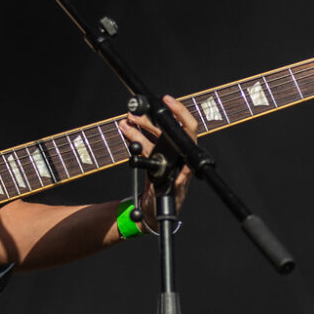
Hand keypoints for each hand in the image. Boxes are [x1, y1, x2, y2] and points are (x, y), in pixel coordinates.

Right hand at [118, 95, 201, 218]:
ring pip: (152, 135)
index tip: (168, 102)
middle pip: (165, 129)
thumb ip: (180, 182)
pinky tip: (126, 129)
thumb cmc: (168, 202)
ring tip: (127, 121)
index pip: (188, 130)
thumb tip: (186, 170)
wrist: (154, 211)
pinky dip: (134, 136)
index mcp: (185, 158)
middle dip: (150, 120)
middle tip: (135, 114)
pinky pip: (144, 143)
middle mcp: (176, 152)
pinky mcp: (153, 158)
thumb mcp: (174, 194)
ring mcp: (164, 154)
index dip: (180, 113)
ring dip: (139, 127)